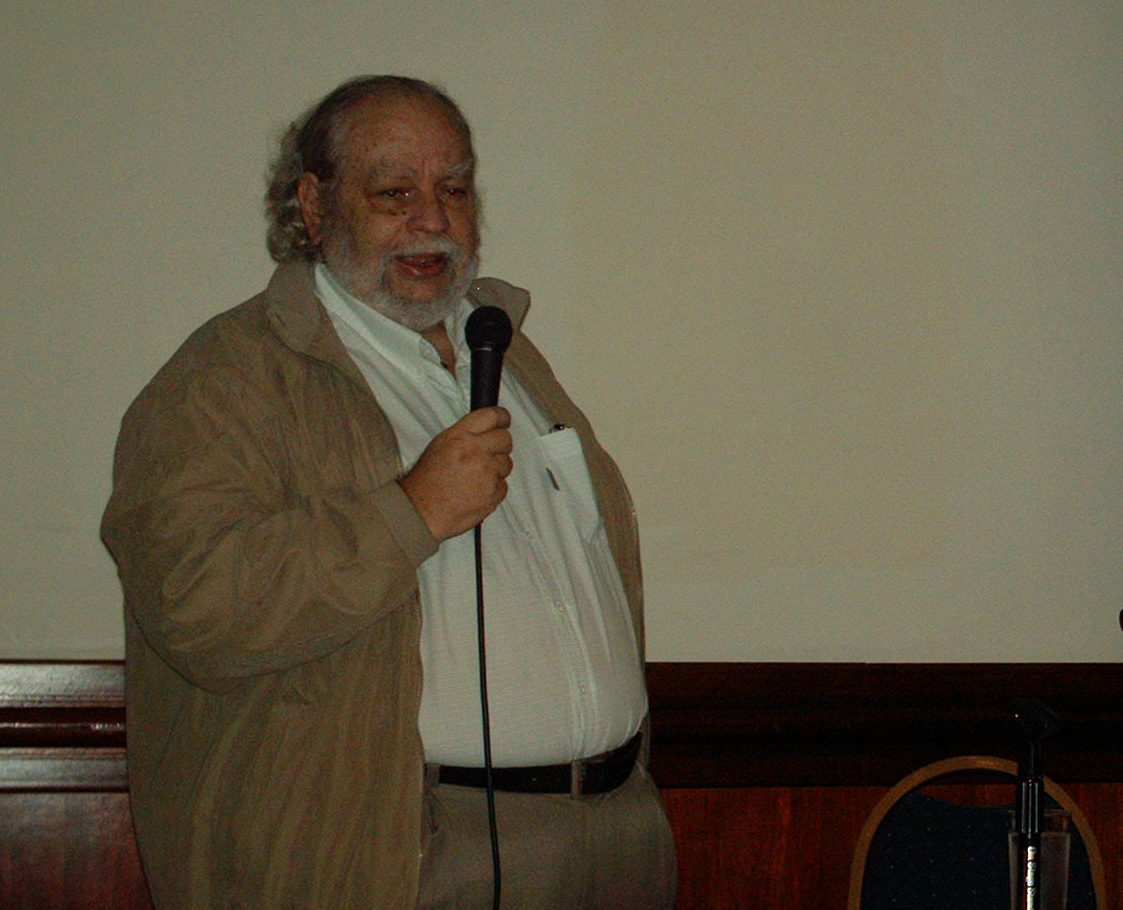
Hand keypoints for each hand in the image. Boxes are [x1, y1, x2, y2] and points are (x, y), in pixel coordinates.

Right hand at [398, 407, 512, 541]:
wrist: (422, 511)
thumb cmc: (426, 481)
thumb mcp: (440, 445)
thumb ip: (465, 434)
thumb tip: (485, 429)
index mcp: (460, 437)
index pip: (492, 416)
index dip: (502, 417)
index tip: (504, 420)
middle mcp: (476, 452)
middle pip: (505, 439)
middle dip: (499, 445)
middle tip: (488, 453)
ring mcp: (487, 473)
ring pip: (506, 463)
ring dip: (496, 469)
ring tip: (475, 477)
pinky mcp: (493, 493)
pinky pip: (503, 485)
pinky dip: (494, 488)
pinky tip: (476, 490)